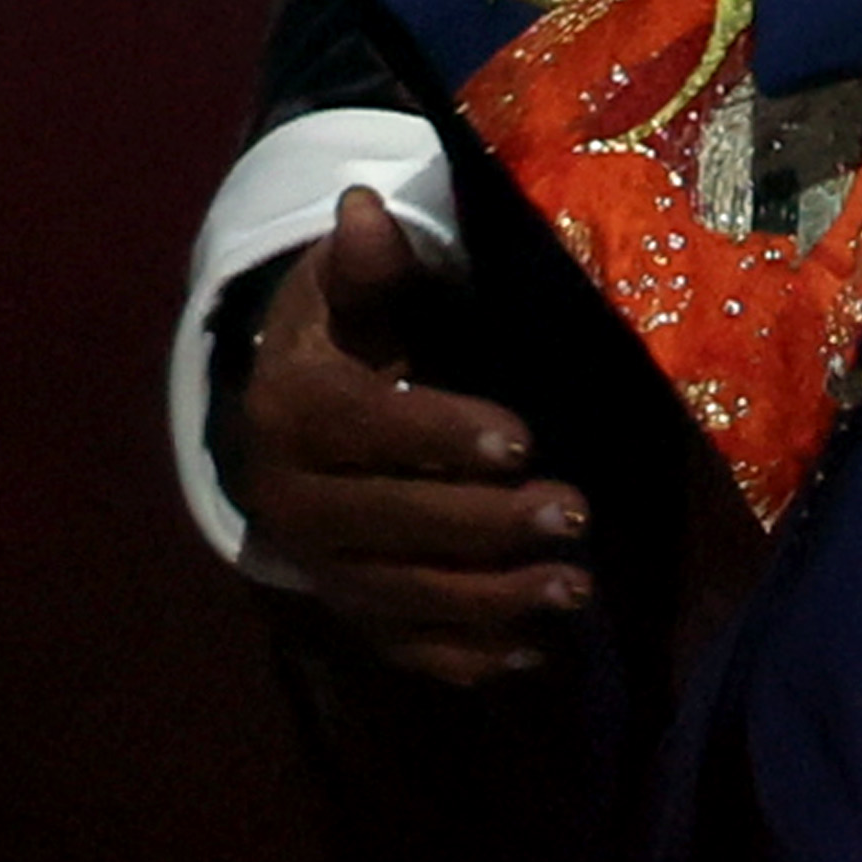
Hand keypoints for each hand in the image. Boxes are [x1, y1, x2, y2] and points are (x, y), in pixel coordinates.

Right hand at [227, 186, 595, 684]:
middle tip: (574, 515)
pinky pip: (401, 644)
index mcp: (289, 409)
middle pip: (387, 526)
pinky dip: (463, 655)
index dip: (441, 435)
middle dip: (485, 526)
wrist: (292, 411)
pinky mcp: (345, 608)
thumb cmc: (349, 330)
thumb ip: (370, 262)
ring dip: (489, 602)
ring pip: (399, 596)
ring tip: (574, 588)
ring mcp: (316, 565)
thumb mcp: (352, 286)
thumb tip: (364, 206)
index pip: (364, 429)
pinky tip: (533, 649)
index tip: (523, 438)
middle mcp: (287, 500)